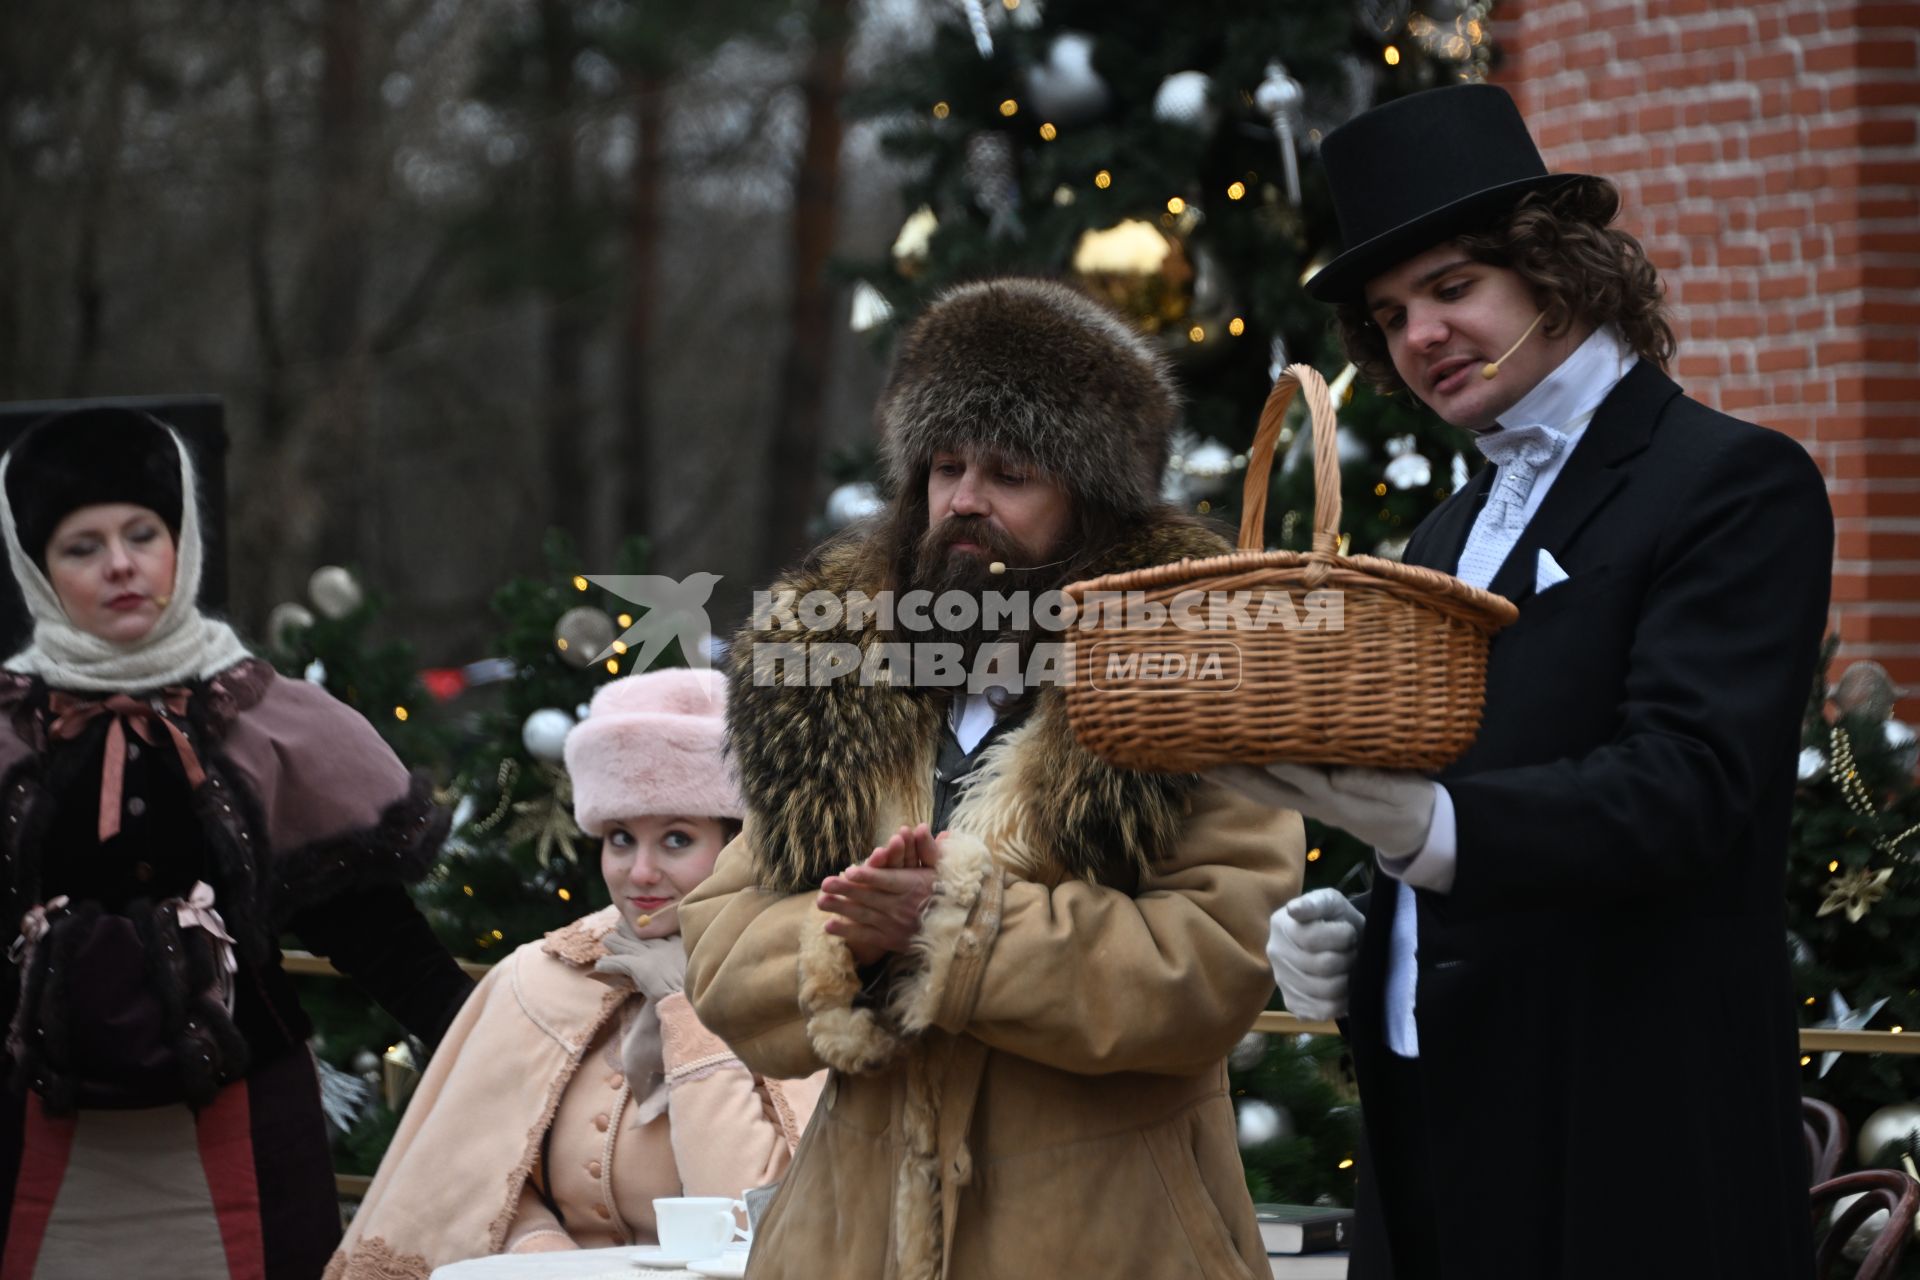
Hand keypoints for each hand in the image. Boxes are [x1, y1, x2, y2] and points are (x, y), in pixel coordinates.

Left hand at [592, 930, 685, 1001]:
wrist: (687, 997)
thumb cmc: (692, 987)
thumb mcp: (695, 967)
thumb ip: (688, 959)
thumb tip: (689, 960)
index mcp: (679, 945)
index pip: (661, 932)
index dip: (651, 928)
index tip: (643, 924)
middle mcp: (663, 946)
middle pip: (642, 934)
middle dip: (630, 930)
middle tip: (620, 924)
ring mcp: (650, 955)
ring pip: (627, 945)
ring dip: (616, 943)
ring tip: (607, 941)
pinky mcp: (638, 966)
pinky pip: (618, 962)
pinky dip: (608, 964)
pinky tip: (599, 965)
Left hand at [817, 824, 942, 965]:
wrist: (954, 930)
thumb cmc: (944, 892)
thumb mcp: (939, 869)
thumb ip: (928, 849)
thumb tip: (922, 827)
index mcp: (914, 887)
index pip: (889, 881)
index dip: (870, 877)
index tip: (851, 871)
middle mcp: (903, 908)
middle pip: (871, 897)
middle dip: (847, 890)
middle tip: (825, 883)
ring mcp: (895, 926)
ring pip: (864, 916)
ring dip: (841, 908)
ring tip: (820, 901)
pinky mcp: (890, 941)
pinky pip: (866, 936)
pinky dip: (847, 932)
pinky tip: (828, 926)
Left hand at [1210, 763, 1435, 858]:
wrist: (1414, 830)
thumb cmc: (1410, 805)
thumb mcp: (1403, 795)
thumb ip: (1372, 784)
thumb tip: (1338, 776)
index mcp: (1341, 799)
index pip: (1306, 782)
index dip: (1281, 768)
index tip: (1258, 752)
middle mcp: (1318, 802)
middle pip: (1271, 790)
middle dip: (1239, 775)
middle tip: (1207, 759)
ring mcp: (1311, 803)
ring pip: (1266, 791)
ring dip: (1235, 778)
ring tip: (1204, 761)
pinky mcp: (1311, 798)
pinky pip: (1273, 789)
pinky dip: (1249, 778)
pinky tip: (1230, 766)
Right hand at [1266, 888, 1364, 1021]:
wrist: (1338, 942)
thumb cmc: (1335, 920)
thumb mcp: (1330, 902)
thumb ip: (1315, 903)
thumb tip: (1293, 911)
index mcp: (1281, 925)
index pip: (1311, 939)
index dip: (1341, 937)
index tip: (1349, 931)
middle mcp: (1275, 954)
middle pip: (1321, 966)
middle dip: (1347, 958)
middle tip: (1353, 952)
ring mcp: (1281, 981)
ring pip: (1324, 991)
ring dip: (1347, 980)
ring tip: (1349, 969)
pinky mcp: (1293, 1003)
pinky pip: (1321, 1011)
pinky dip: (1341, 1002)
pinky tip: (1344, 989)